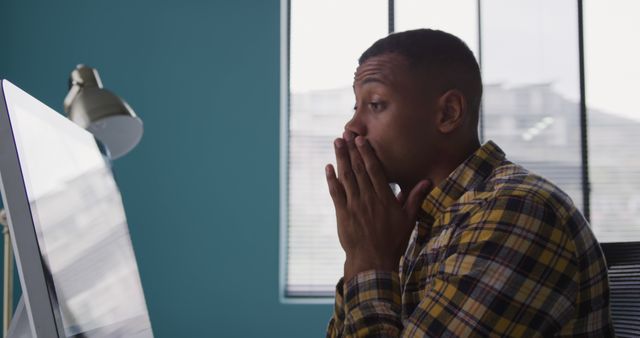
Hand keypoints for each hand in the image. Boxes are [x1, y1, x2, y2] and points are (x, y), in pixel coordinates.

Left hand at [325, 132, 431, 282]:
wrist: (374, 260)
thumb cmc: (393, 241)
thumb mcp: (408, 219)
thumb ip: (415, 198)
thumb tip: (427, 181)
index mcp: (384, 197)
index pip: (375, 169)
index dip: (367, 153)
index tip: (361, 140)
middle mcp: (368, 198)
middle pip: (359, 169)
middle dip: (351, 150)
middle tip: (345, 134)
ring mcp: (354, 205)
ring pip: (346, 177)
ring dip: (341, 158)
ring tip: (337, 143)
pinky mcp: (343, 214)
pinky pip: (336, 193)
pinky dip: (331, 179)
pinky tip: (328, 167)